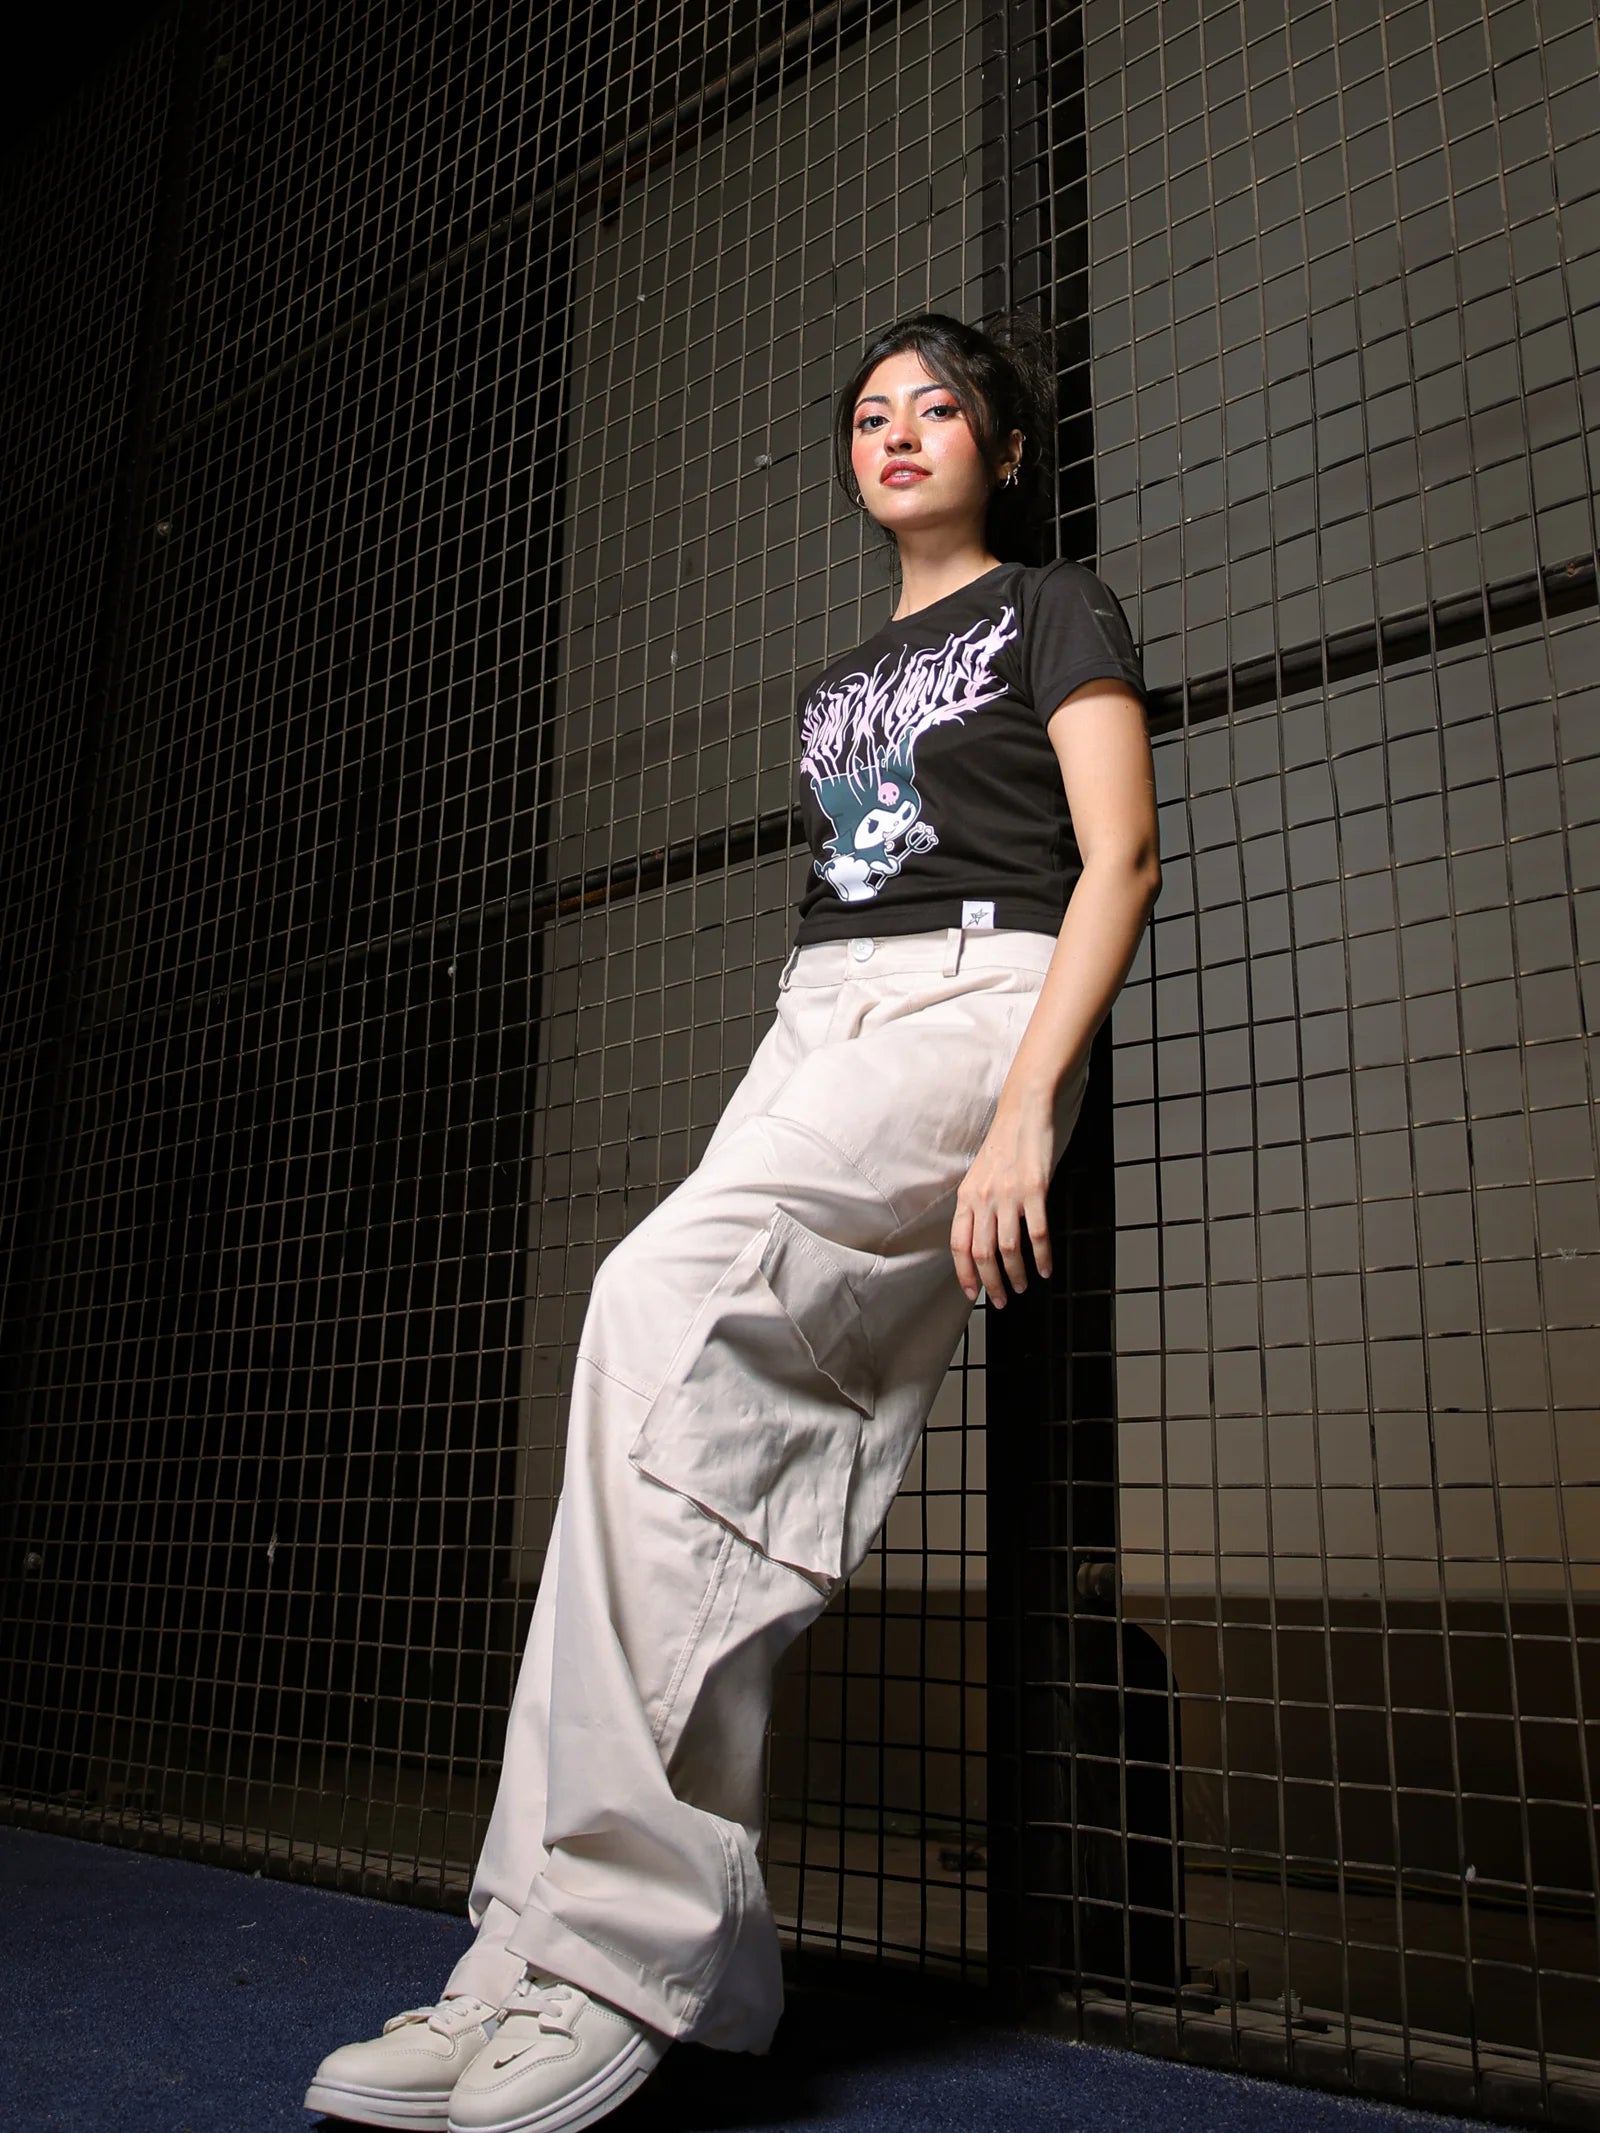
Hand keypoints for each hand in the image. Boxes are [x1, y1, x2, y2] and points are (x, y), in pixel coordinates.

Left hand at [950, 1095, 1055, 1307]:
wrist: (1024, 1110)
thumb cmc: (1005, 1144)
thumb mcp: (981, 1175)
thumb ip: (979, 1205)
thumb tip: (983, 1240)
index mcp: (967, 1196)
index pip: (958, 1245)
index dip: (964, 1273)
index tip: (972, 1293)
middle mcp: (984, 1198)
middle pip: (982, 1253)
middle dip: (991, 1284)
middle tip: (1001, 1301)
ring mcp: (1009, 1195)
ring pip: (1008, 1249)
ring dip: (1015, 1275)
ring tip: (1023, 1287)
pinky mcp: (1034, 1189)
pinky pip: (1038, 1234)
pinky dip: (1043, 1257)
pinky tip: (1046, 1268)